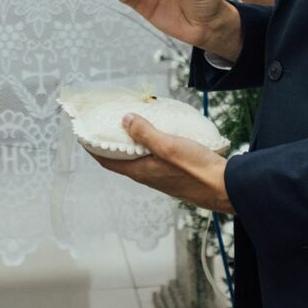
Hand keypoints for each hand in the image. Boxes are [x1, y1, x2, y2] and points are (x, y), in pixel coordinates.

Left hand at [94, 114, 233, 212]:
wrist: (224, 188)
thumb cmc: (196, 169)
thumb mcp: (168, 146)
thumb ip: (145, 133)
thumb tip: (124, 120)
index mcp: (140, 170)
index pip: (107, 160)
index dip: (92, 148)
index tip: (83, 134)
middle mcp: (147, 176)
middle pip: (120, 159)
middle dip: (110, 143)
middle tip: (107, 123)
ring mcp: (161, 176)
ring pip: (138, 158)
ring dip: (130, 143)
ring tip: (131, 124)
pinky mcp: (174, 174)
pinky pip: (153, 158)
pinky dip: (148, 145)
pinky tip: (158, 134)